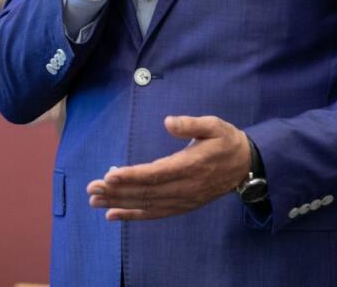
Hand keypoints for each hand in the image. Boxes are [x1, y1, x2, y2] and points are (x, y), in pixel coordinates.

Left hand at [86, 115, 250, 220]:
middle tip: (91, 188)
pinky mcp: (182, 206)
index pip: (155, 174)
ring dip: (120, 203)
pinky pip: (155, 213)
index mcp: (191, 166)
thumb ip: (191, 124)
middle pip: (146, 192)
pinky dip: (133, 215)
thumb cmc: (226, 141)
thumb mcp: (214, 125)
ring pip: (147, 204)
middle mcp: (185, 187)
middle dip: (117, 191)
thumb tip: (168, 122)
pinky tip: (113, 214)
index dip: (131, 176)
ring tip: (95, 200)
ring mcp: (183, 200)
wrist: (245, 166)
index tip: (109, 175)